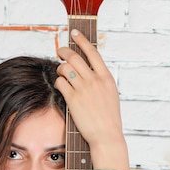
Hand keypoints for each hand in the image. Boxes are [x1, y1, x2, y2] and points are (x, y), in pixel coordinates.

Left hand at [55, 30, 129, 169]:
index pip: (93, 52)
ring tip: (60, 73)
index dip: (81, 41)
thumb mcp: (111, 95)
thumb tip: (90, 71)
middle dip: (64, 52)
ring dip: (60, 68)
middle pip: (75, 57)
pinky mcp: (73, 99)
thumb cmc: (108, 119)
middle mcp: (95, 80)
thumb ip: (101, 81)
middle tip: (59, 52)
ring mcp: (84, 89)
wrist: (106, 135)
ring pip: (66, 68)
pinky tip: (60, 86)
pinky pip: (61, 83)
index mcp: (106, 77)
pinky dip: (58, 82)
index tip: (74, 34)